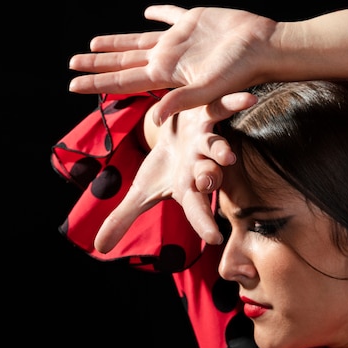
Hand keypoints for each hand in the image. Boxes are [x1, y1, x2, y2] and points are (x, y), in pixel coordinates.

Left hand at [69, 5, 274, 124]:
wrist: (264, 48)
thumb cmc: (240, 70)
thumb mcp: (208, 89)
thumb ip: (181, 101)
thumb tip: (154, 119)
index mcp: (165, 74)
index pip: (122, 80)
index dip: (96, 83)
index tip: (71, 86)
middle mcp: (167, 59)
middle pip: (123, 61)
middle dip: (97, 63)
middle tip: (71, 62)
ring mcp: (178, 41)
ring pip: (138, 41)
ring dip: (116, 42)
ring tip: (94, 42)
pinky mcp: (193, 21)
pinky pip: (170, 15)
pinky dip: (159, 13)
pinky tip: (147, 13)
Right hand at [94, 91, 255, 253]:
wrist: (178, 133)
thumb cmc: (166, 168)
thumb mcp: (142, 192)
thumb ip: (123, 219)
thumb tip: (99, 248)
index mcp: (187, 186)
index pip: (195, 209)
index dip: (202, 222)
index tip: (212, 238)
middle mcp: (201, 165)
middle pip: (208, 176)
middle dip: (209, 180)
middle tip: (206, 183)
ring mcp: (205, 140)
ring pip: (214, 145)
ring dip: (219, 149)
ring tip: (226, 154)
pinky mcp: (206, 113)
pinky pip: (221, 108)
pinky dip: (232, 103)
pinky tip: (248, 99)